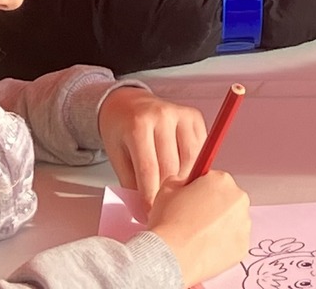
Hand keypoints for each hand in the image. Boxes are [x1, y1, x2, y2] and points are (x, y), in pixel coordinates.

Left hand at [98, 87, 206, 208]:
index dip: (150, 195)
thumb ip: (130, 182)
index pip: (149, 168)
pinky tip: (182, 170)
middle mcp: (162, 116)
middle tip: (161, 206)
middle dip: (166, 191)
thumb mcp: (116, 155)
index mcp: (138, 125)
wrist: (128, 102)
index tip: (150, 212)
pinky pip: (199, 148)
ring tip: (172, 189)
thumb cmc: (121, 130)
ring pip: (189, 159)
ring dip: (182, 179)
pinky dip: (193, 164)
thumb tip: (144, 210)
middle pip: (171, 165)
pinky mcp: (194, 116)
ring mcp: (181, 114)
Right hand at [145, 170, 250, 287]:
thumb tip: (185, 184)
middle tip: (194, 222)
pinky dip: (222, 246)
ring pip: (232, 222)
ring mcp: (244, 224)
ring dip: (219, 227)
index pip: (215, 181)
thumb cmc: (169, 223)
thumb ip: (181, 181)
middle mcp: (239, 199)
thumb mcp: (167, 190)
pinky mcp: (243, 246)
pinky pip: (233, 243)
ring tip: (197, 238)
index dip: (201, 191)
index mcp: (222, 180)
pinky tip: (204, 250)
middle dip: (213, 209)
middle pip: (227, 200)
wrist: (172, 256)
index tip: (194, 201)